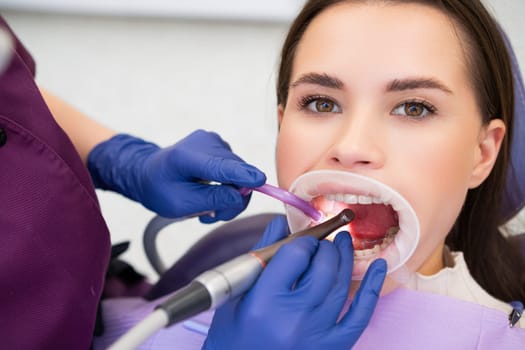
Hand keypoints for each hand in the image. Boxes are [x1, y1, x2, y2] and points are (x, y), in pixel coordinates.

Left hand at [87, 130, 265, 221]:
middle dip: (232, 199)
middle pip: (236, 174)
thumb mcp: (180, 204)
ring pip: (239, 173)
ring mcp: (214, 141)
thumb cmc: (160, 189)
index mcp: (187, 157)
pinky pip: (235, 170)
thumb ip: (211, 199)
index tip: (260, 181)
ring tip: (208, 205)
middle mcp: (205, 143)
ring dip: (230, 194)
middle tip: (212, 215)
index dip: (241, 176)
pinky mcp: (220, 145)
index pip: (220, 167)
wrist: (148, 172)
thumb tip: (240, 195)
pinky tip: (211, 190)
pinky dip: (228, 184)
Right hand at [203, 216, 386, 349]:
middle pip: (323, 267)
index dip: (301, 241)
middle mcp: (293, 319)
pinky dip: (372, 289)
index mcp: (264, 302)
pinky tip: (378, 267)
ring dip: (345, 259)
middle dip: (324, 248)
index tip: (300, 241)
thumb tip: (280, 224)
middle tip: (320, 244)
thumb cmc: (232, 337)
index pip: (295, 254)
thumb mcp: (238, 295)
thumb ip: (261, 256)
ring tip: (343, 243)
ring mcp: (316, 335)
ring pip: (341, 285)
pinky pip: (359, 316)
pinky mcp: (331, 348)